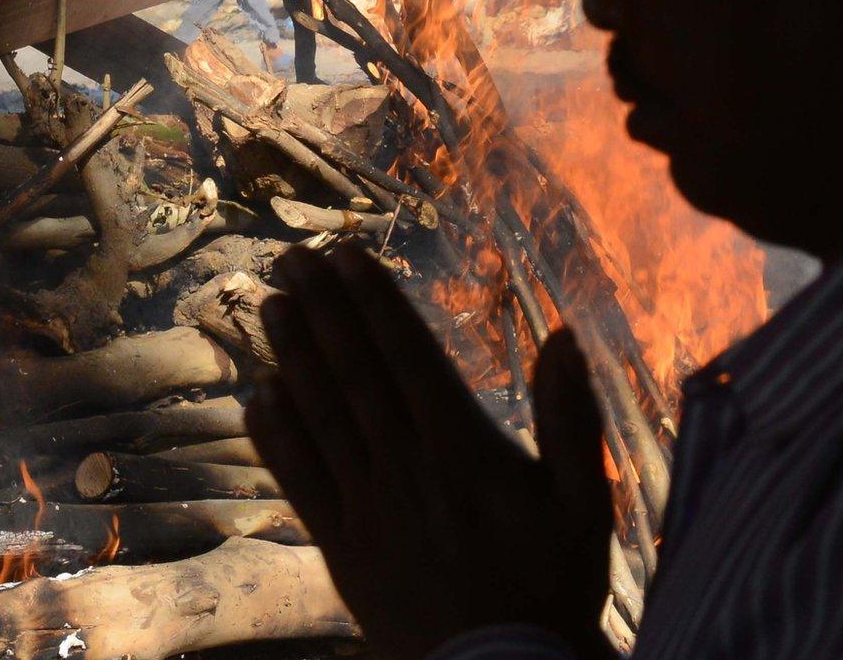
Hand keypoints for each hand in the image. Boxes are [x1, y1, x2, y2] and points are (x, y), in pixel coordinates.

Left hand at [246, 243, 614, 659]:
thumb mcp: (585, 503)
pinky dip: (276, 436)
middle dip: (322, 309)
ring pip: (321, 414)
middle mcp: (405, 466)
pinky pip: (300, 480)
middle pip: (355, 372)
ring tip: (269, 303)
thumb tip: (565, 336)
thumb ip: (571, 417)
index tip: (346, 255)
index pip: (408, 355)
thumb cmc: (551, 587)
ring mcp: (367, 505)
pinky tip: (257, 397)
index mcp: (462, 447)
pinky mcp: (342, 544)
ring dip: (292, 355)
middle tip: (291, 256)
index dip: (374, 301)